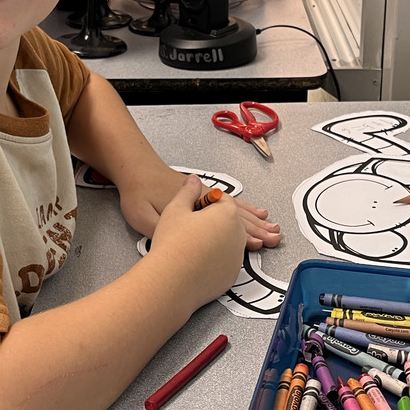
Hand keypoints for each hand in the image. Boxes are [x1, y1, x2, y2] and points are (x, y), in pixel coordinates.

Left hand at [118, 166, 280, 249]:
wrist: (133, 166)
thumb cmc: (136, 191)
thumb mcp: (142, 215)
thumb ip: (163, 227)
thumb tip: (181, 238)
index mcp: (192, 204)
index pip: (223, 221)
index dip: (242, 234)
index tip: (258, 244)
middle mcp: (202, 197)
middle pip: (235, 213)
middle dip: (257, 227)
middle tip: (275, 237)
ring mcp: (204, 194)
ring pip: (235, 207)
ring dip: (255, 218)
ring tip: (272, 225)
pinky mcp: (201, 193)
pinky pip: (229, 200)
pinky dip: (244, 207)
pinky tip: (253, 210)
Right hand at [143, 175, 246, 304]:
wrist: (169, 281)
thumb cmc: (172, 244)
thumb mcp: (175, 209)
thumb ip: (187, 192)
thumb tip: (193, 181)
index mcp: (227, 214)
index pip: (223, 200)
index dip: (210, 201)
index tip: (200, 204)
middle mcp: (238, 235)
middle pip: (230, 221)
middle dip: (217, 220)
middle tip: (202, 223)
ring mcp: (237, 257)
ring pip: (230, 242)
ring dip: (219, 239)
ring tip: (201, 242)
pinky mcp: (230, 276)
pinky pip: (226, 262)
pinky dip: (217, 259)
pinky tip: (202, 258)